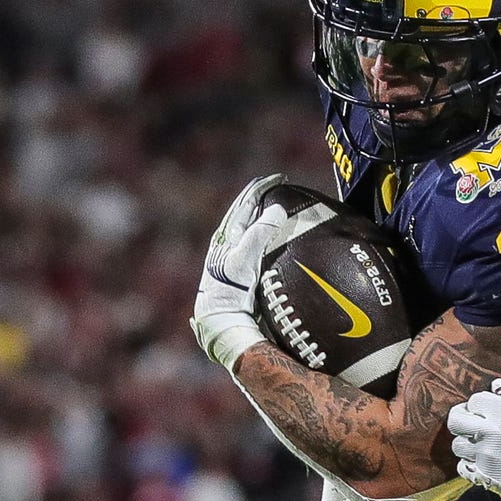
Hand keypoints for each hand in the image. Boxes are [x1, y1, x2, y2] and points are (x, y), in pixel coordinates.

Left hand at [195, 174, 303, 371]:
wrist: (221, 322)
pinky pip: (256, 247)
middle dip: (261, 200)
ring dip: (263, 218)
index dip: (261, 189)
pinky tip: (276, 241)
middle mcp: (227, 246)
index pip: (244, 205)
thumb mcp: (244, 259)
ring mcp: (234, 259)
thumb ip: (259, 234)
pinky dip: (266, 237)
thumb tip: (277, 209)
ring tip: (278, 209)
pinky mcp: (241, 274)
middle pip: (246, 214)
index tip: (279, 178)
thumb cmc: (229, 291)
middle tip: (279, 188)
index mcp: (225, 237)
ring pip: (249, 230)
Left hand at [447, 380, 500, 500]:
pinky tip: (485, 461)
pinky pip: (463, 465)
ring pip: (458, 444)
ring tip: (482, 443)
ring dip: (467, 441)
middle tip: (473, 419)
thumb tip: (498, 386)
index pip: (476, 400)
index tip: (488, 408)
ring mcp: (483, 457)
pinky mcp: (481, 476)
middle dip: (463, 417)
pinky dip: (470, 462)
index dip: (481, 403)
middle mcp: (491, 435)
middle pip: (456, 420)